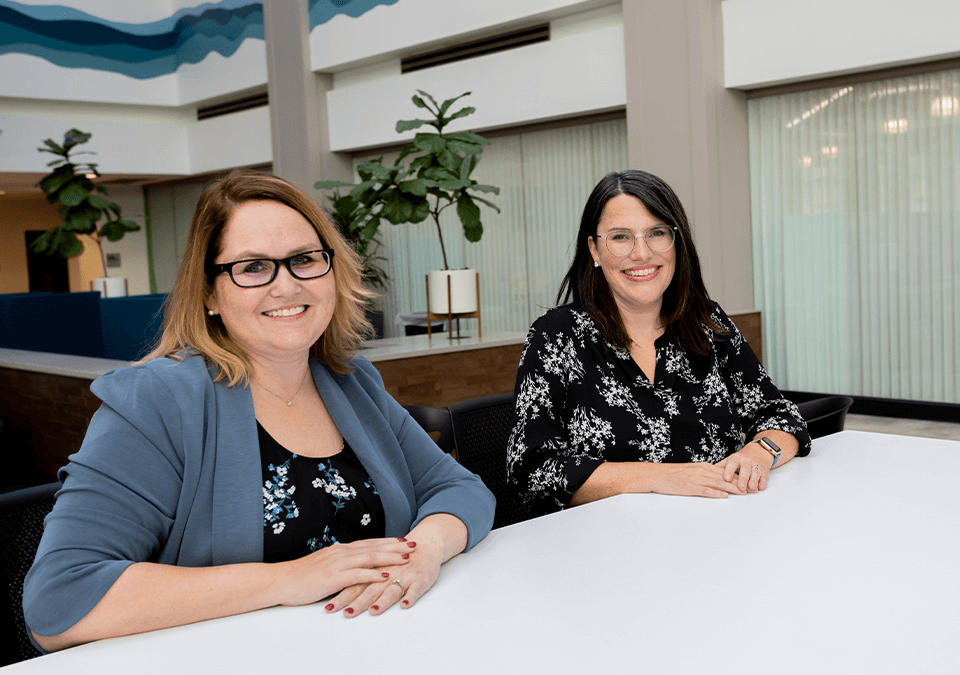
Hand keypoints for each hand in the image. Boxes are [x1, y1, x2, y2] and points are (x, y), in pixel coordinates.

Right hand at [274, 537, 413, 606]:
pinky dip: (373, 574)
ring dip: (389, 557)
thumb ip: (339, 562)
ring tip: (406, 557)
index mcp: (340, 550)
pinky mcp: (333, 577)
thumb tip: (352, 563)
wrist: (280, 580)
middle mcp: (341, 553)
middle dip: (395, 546)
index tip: (403, 540)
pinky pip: (357, 574)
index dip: (388, 541)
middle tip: (413, 544)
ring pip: (369, 557)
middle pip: (374, 547)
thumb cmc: (301, 576)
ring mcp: (337, 564)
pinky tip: (385, 575)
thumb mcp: (324, 564)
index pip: (369, 543)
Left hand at [325, 513, 466, 617]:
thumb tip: (338, 586)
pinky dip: (410, 597)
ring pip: (391, 590)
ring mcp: (403, 577)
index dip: (341, 595)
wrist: (424, 548)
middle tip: (346, 613)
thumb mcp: (377, 565)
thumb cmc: (398, 560)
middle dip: (358, 601)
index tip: (329, 607)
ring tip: (373, 611)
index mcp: (374, 570)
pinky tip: (405, 605)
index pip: (354, 584)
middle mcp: (387, 574)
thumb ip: (360, 575)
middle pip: (370, 589)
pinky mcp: (419, 580)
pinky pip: (415, 590)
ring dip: (383, 601)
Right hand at [650, 462, 748, 498]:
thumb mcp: (690, 470)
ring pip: (718, 483)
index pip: (724, 471)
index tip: (748, 480)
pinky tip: (724, 496)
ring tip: (743, 492)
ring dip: (732, 488)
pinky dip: (715, 493)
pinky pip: (705, 491)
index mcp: (702, 466)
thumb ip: (703, 473)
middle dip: (739, 482)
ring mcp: (696, 479)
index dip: (737, 476)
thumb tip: (715, 478)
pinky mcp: (690, 487)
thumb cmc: (672, 474)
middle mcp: (702, 471)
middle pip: (724, 477)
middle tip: (752, 487)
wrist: (657, 475)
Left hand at [716, 444, 773, 492]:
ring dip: (754, 480)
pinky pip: (764, 476)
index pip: (732, 464)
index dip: (729, 471)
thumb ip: (721, 466)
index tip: (726, 479)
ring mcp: (756, 465)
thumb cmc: (741, 458)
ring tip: (752, 488)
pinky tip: (761, 487)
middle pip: (745, 470)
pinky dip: (763, 482)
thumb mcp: (730, 459)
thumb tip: (707, 472)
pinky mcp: (764, 470)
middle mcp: (746, 461)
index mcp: (736, 458)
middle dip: (743, 479)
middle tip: (741, 487)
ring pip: (755, 473)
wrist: (759, 451)